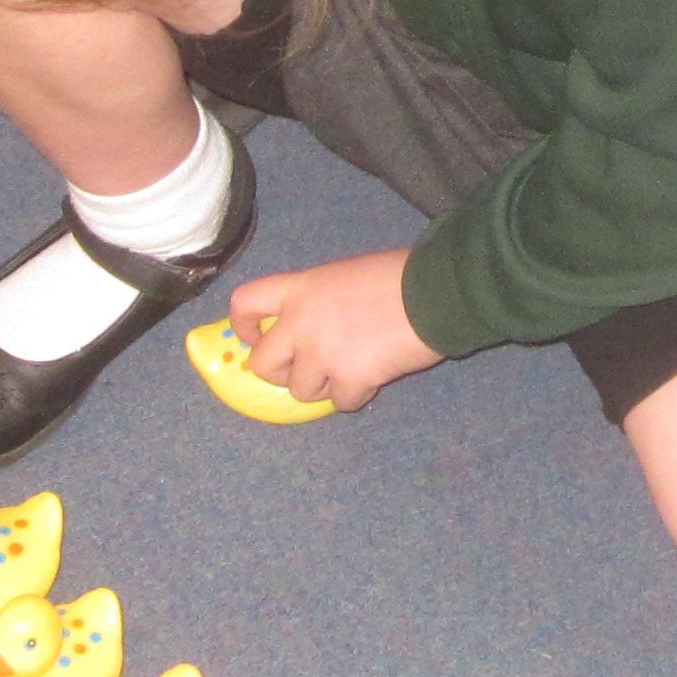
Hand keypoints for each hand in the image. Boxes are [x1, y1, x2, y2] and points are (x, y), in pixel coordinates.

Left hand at [224, 249, 438, 412]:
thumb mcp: (345, 275)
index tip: (252, 338)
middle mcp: (301, 322)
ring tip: (350, 369)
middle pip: (263, 363)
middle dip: (279, 373)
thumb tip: (313, 326)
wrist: (434, 293)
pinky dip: (357, 395)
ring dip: (324, 386)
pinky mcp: (350, 378)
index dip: (242, 326)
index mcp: (300, 288)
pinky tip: (374, 377)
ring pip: (301, 390)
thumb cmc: (398, 276)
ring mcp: (323, 353)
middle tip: (303, 369)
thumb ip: (319, 300)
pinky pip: (341, 402)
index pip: (244, 303)